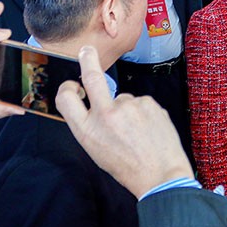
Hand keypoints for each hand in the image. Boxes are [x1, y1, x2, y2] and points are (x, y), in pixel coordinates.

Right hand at [56, 47, 194, 198]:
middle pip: (92, 77)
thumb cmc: (127, 167)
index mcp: (86, 131)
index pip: (65, 98)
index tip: (73, 84)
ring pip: (124, 99)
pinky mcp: (147, 102)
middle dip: (88, 59)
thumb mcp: (97, 150)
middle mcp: (104, 114)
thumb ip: (92, 125)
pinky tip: (148, 130)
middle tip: (87, 50)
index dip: (67, 88)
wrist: (161, 175)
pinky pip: (141, 104)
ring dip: (128, 111)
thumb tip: (92, 104)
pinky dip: (143, 114)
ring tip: (138, 134)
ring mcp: (128, 106)